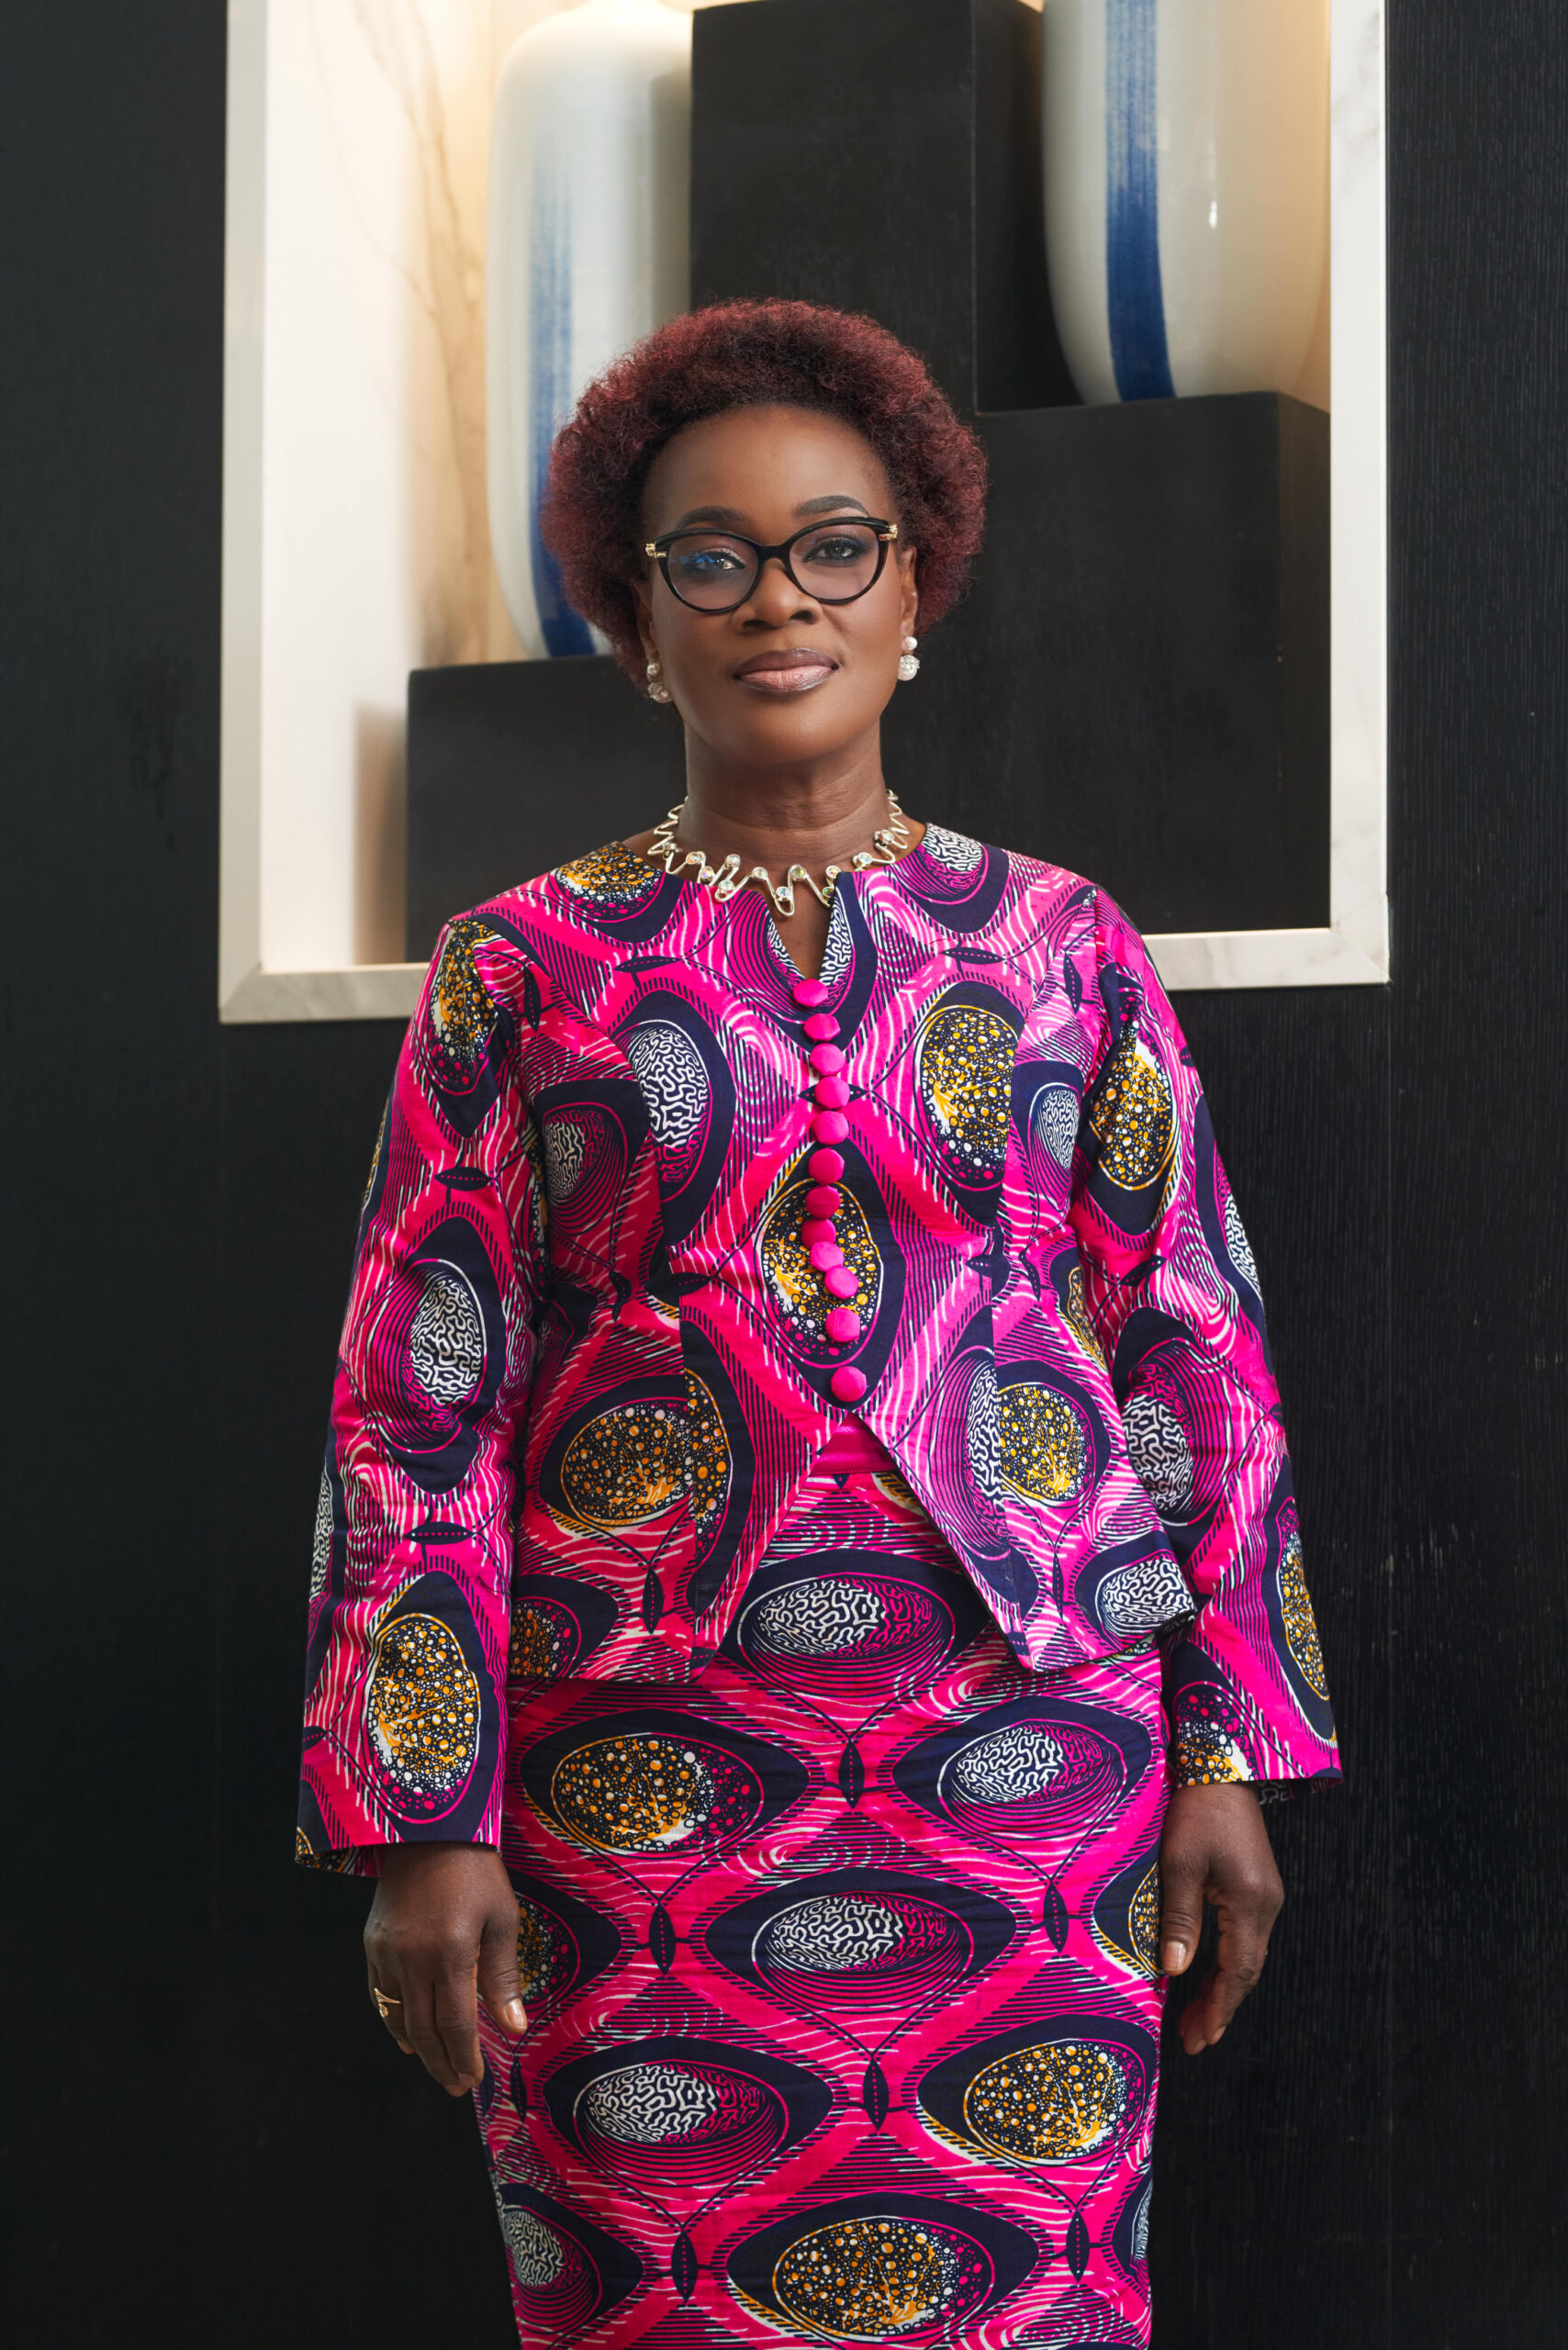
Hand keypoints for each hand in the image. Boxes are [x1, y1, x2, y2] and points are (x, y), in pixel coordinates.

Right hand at [363, 1842, 527, 2095]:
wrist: (428, 1827)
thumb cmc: (476, 1871)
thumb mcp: (501, 1918)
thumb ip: (503, 1976)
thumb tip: (513, 2029)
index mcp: (450, 1954)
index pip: (455, 2024)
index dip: (465, 2057)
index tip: (475, 2079)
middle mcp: (412, 1959)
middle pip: (425, 2029)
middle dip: (442, 2063)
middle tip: (457, 2086)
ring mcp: (386, 1953)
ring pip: (399, 2017)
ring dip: (419, 2048)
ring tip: (438, 2068)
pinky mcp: (372, 1944)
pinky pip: (380, 1995)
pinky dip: (393, 2021)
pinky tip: (407, 2036)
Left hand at [1158, 1781, 1283, 2055]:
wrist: (1222, 1765)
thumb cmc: (1196, 1811)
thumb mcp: (1180, 1863)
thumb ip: (1180, 1918)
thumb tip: (1174, 1972)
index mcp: (1250, 1904)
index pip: (1237, 1971)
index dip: (1218, 2008)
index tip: (1200, 2039)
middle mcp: (1266, 1906)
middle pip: (1246, 1970)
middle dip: (1219, 2007)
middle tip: (1193, 2039)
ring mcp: (1265, 1896)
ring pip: (1246, 1956)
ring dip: (1222, 1987)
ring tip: (1195, 2018)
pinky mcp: (1256, 1886)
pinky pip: (1244, 1937)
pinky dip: (1226, 1963)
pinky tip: (1206, 1974)